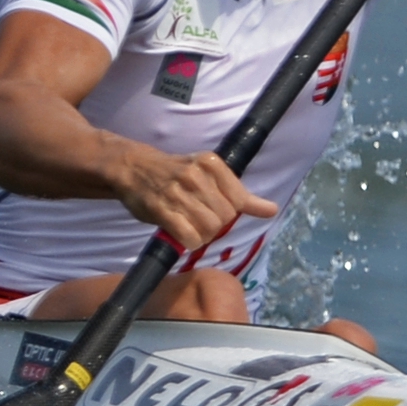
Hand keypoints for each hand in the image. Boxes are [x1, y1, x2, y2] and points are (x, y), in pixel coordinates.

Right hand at [109, 145, 277, 248]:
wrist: (134, 168)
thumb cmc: (176, 173)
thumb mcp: (210, 174)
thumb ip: (240, 194)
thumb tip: (272, 210)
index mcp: (211, 163)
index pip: (239, 201)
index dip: (229, 212)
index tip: (214, 207)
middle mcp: (196, 175)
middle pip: (225, 218)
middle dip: (215, 225)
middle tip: (198, 217)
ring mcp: (178, 192)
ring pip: (209, 230)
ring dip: (201, 235)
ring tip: (189, 224)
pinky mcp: (162, 210)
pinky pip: (190, 238)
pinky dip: (189, 242)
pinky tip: (181, 233)